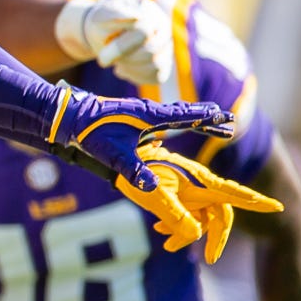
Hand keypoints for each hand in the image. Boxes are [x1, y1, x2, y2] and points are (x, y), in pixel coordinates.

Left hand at [45, 88, 264, 260]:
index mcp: (151, 116)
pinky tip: (176, 128)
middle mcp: (150, 111)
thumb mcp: (113, 154)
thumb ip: (134, 170)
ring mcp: (142, 112)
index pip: (187, 117)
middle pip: (187, 114)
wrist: (70, 115)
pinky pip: (164, 119)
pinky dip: (178, 122)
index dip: (208, 119)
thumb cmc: (91, 133)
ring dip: (196, 119)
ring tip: (213, 123)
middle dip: (209, 119)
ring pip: (177, 115)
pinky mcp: (134, 116)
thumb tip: (151, 188)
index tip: (227, 118)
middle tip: (229, 121)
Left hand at [54, 0, 178, 92]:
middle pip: (151, 50)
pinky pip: (157, 76)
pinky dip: (136, 76)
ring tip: (117, 61)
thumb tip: (137, 17)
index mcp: (150, 12)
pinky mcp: (165, 63)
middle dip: (124, 58)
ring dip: (130, 68)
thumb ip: (116, 15)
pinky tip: (123, 69)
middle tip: (106, 59)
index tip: (101, 58)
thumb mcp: (102, 16)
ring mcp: (166, 46)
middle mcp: (163, 28)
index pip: (143, 32)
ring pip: (156, 65)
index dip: (121, 48)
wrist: (103, 34)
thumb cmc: (102, 23)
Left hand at [124, 139, 282, 262]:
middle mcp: (199, 184)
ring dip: (186, 233)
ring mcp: (189, 188)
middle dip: (214, 237)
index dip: (258, 203)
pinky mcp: (177, 191)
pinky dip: (177, 224)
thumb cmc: (133, 171)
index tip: (280, 207)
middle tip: (209, 259)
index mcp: (199, 183)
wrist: (114, 153)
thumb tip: (196, 235)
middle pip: (219, 215)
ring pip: (200, 217)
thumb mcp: (154, 197)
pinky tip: (161, 232)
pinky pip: (186, 213)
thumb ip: (177, 216)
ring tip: (166, 242)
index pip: (234, 195)